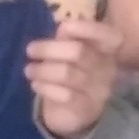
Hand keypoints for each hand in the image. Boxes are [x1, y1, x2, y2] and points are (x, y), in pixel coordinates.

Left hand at [28, 17, 121, 138]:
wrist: (72, 112)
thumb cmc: (70, 73)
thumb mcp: (69, 52)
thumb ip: (68, 38)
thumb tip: (63, 26)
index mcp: (108, 51)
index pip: (110, 36)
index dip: (87, 28)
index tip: (63, 27)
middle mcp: (108, 70)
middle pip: (78, 52)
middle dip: (49, 49)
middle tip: (30, 50)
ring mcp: (99, 91)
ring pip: (68, 74)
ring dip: (43, 70)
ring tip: (28, 70)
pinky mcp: (87, 109)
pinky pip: (65, 95)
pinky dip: (46, 88)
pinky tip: (36, 84)